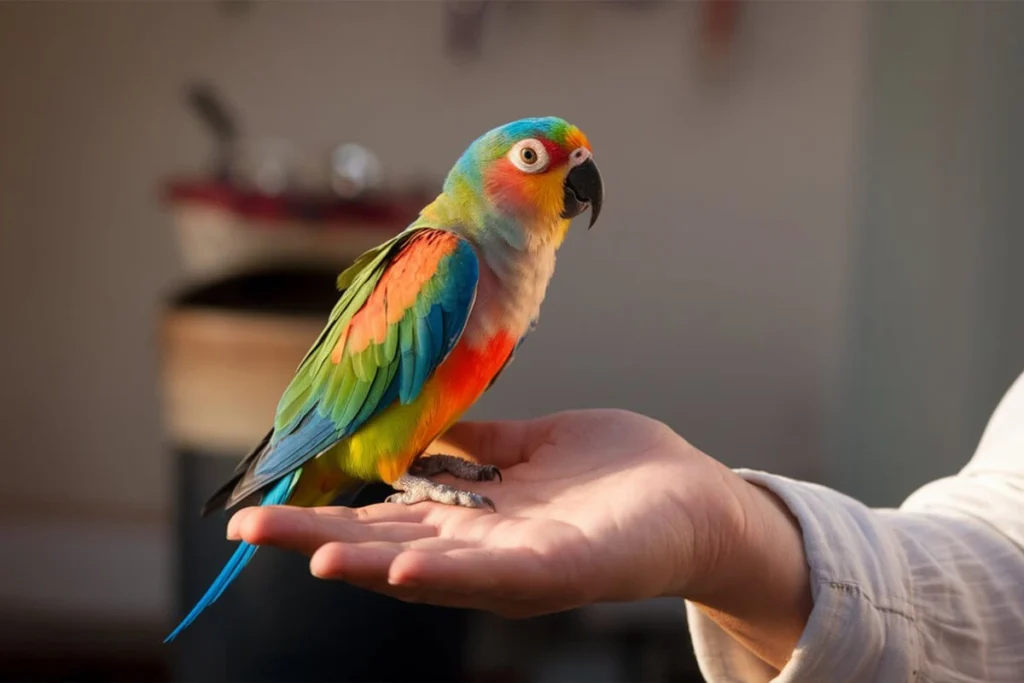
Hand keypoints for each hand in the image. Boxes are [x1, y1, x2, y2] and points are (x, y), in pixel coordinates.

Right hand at [229, 409, 810, 668]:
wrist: (695, 499)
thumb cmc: (615, 472)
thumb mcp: (532, 450)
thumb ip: (480, 448)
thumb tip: (425, 428)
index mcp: (475, 522)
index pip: (385, 520)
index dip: (325, 515)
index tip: (263, 505)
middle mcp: (486, 552)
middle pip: (391, 549)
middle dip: (319, 540)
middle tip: (250, 526)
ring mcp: (522, 566)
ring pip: (433, 569)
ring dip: (370, 564)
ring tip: (309, 554)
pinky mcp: (564, 568)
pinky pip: (500, 574)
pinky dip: (451, 572)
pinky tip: (405, 565)